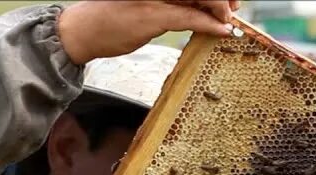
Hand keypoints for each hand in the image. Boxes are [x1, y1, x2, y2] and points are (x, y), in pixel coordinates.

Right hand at [58, 0, 240, 65]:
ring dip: (220, 9)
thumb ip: (170, 1)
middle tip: (234, 7)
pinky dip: (210, 24)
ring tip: (229, 19)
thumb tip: (199, 6)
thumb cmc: (111, 17)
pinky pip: (189, 17)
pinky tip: (222, 29)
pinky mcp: (152, 15)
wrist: (82, 31)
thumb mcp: (144, 1)